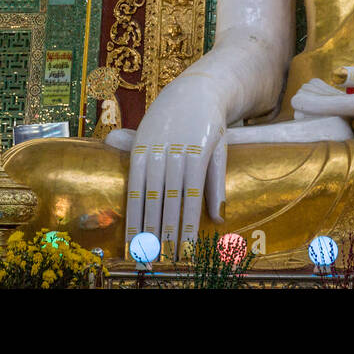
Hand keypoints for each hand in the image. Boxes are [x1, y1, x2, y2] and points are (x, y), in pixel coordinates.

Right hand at [125, 73, 229, 259]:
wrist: (193, 91)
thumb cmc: (211, 125)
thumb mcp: (220, 150)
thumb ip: (217, 185)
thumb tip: (218, 219)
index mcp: (198, 155)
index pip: (191, 200)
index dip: (186, 228)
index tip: (186, 253)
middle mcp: (175, 153)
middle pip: (168, 201)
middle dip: (165, 234)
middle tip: (163, 262)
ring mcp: (155, 150)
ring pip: (148, 195)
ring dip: (146, 226)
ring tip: (145, 253)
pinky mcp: (139, 148)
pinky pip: (133, 183)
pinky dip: (132, 209)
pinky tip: (133, 228)